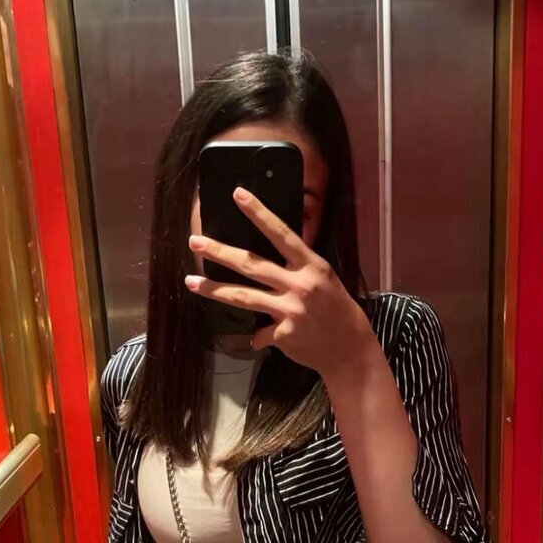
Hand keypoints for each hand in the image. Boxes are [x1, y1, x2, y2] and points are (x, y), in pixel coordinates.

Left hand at [185, 187, 374, 377]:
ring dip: (214, 289)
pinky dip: (257, 336)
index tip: (238, 194)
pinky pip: (260, 333)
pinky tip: (253, 338)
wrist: (350, 347)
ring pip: (243, 297)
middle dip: (220, 251)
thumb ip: (295, 268)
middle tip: (195, 241)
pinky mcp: (284, 334)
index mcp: (311, 265)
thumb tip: (263, 261)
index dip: (259, 213)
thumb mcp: (322, 278)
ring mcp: (290, 310)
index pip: (280, 233)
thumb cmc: (335, 307)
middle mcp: (299, 284)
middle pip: (251, 264)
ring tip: (191, 281)